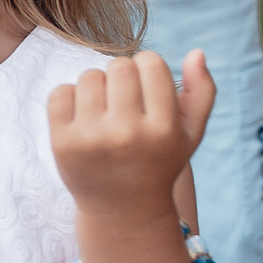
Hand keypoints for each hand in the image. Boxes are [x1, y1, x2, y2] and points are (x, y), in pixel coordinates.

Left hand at [48, 50, 214, 226]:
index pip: (151, 63)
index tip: (148, 88)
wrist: (122, 210)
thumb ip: (202, 91)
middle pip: (120, 66)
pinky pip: (60, 92)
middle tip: (125, 100)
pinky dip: (70, 98)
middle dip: (123, 75)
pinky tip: (83, 118)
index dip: (149, 68)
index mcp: (163, 129)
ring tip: (105, 110)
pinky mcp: (62, 143)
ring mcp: (91, 139)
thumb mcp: (190, 133)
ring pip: (89, 75)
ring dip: (97, 86)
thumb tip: (196, 52)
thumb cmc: (158, 162)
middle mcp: (127, 134)